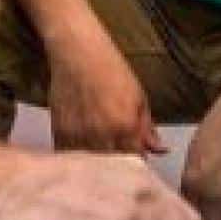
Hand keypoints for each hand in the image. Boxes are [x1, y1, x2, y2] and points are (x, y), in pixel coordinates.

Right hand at [48, 31, 168, 155]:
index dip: (139, 164)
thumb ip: (147, 127)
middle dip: (120, 167)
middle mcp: (102, 135)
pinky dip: (78, 159)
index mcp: (125, 126)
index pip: (137, 161)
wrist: (77, 52)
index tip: (138, 162)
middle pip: (114, 167)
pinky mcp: (59, 133)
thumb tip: (160, 151)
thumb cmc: (112, 70)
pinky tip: (83, 153)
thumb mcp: (138, 96)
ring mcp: (79, 136)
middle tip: (121, 162)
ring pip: (91, 166)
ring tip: (102, 160)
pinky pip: (70, 157)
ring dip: (98, 166)